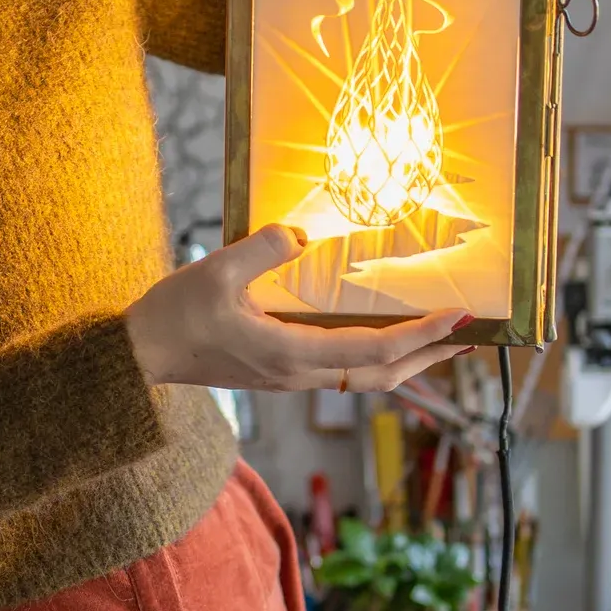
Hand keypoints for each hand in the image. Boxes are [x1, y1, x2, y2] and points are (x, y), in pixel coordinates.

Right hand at [125, 225, 473, 392]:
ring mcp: (292, 377)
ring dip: (408, 361)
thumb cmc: (173, 316)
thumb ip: (261, 249)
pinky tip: (386, 339)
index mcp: (291, 354)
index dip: (421, 335)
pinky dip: (378, 357)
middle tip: (471, 337)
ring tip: (441, 342)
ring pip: (367, 378)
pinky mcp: (282, 372)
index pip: (375, 350)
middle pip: (383, 375)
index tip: (457, 316)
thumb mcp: (214, 272)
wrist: (140, 358)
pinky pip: (345, 370)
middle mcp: (300, 374)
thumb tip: (301, 232)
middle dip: (430, 357)